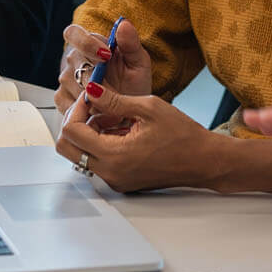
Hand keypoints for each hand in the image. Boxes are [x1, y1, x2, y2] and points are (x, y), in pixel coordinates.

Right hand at [55, 20, 151, 113]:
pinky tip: (100, 111)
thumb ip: (131, 43)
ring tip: (111, 102)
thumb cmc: (134, 83)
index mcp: (90, 42)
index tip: (106, 55)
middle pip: (74, 61)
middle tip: (114, 90)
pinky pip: (68, 102)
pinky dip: (85, 109)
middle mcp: (74, 58)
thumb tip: (124, 23)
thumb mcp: (138, 63)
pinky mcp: (62, 97)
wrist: (130, 110)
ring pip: (70, 84)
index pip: (74, 33)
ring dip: (92, 95)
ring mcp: (65, 78)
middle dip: (95, 77)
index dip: (87, 43)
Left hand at [55, 85, 216, 193]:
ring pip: (80, 155)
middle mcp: (110, 173)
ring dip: (88, 133)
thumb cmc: (183, 135)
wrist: (203, 160)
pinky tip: (121, 129)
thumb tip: (90, 90)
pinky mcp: (120, 180)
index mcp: (115, 155)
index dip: (77, 109)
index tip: (92, 97)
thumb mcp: (148, 108)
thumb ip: (114, 100)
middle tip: (93, 106)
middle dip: (75, 122)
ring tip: (112, 116)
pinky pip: (97, 161)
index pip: (72, 132)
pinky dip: (100, 143)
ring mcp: (114, 179)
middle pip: (67, 148)